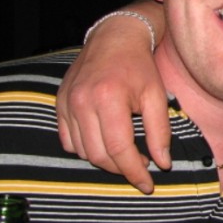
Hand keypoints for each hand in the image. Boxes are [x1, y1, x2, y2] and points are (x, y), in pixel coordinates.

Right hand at [57, 14, 170, 193]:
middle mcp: (82, 102)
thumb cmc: (140, 67)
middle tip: (141, 166)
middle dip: (121, 169)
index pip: (120, 150)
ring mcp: (67, 103)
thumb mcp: (157, 96)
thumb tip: (162, 164)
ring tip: (126, 154)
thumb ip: (160, 131)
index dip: (135, 172)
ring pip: (82, 151)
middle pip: (99, 155)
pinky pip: (68, 140)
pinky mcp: (59, 103)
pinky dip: (85, 149)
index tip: (148, 184)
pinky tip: (104, 142)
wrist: (114, 38)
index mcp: (109, 99)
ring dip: (104, 160)